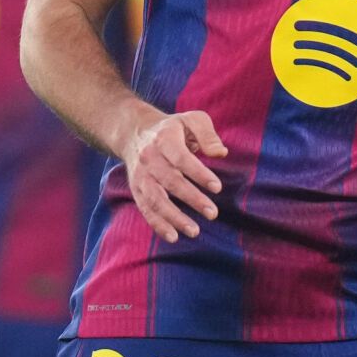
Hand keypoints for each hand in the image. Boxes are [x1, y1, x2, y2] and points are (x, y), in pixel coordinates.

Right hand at [120, 110, 226, 242]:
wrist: (135, 132)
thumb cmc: (173, 128)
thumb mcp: (192, 120)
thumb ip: (208, 134)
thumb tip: (221, 153)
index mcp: (164, 139)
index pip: (181, 158)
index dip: (199, 174)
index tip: (217, 188)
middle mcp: (149, 158)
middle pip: (170, 181)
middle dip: (192, 199)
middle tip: (213, 213)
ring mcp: (141, 175)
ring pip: (156, 199)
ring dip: (174, 217)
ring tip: (195, 231)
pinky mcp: (136, 189)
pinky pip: (146, 209)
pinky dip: (158, 224)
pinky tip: (174, 237)